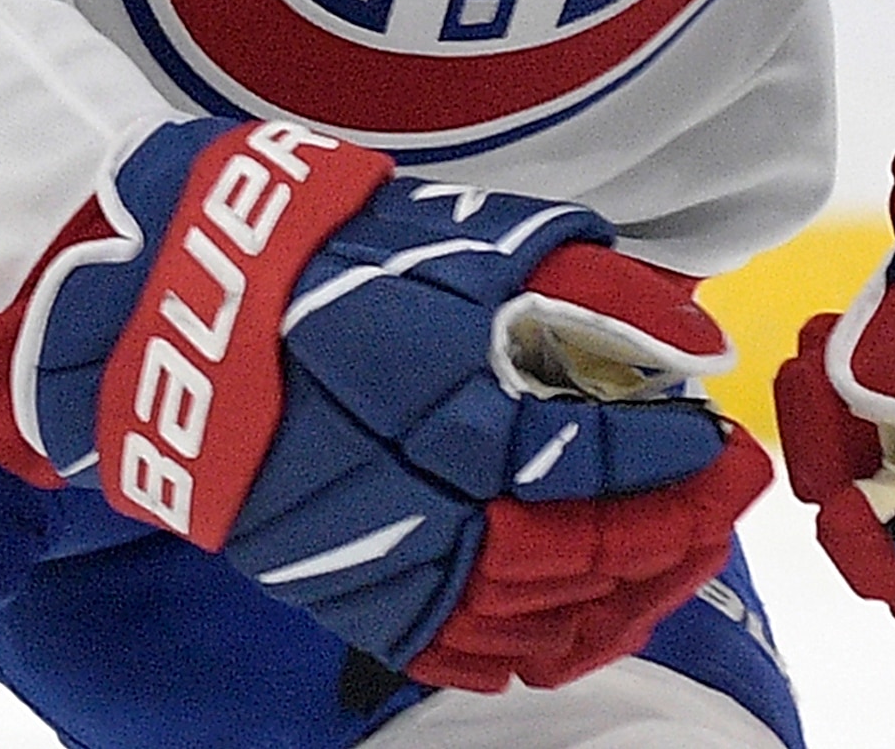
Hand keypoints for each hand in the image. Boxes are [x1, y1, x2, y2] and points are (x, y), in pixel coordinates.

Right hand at [0, 121, 768, 694]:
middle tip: (728, 490)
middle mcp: (406, 492)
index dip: (672, 455)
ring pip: (536, 617)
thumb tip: (691, 330)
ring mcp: (377, 558)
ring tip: (685, 547)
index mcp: (432, 394)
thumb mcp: (450, 238)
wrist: (166, 323)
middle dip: (674, 526)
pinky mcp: (353, 599)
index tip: (718, 433)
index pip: (588, 458)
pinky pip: (474, 656)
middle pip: (576, 550)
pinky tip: (602, 611)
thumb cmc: (318, 259)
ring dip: (631, 591)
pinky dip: (552, 648)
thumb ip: (576, 282)